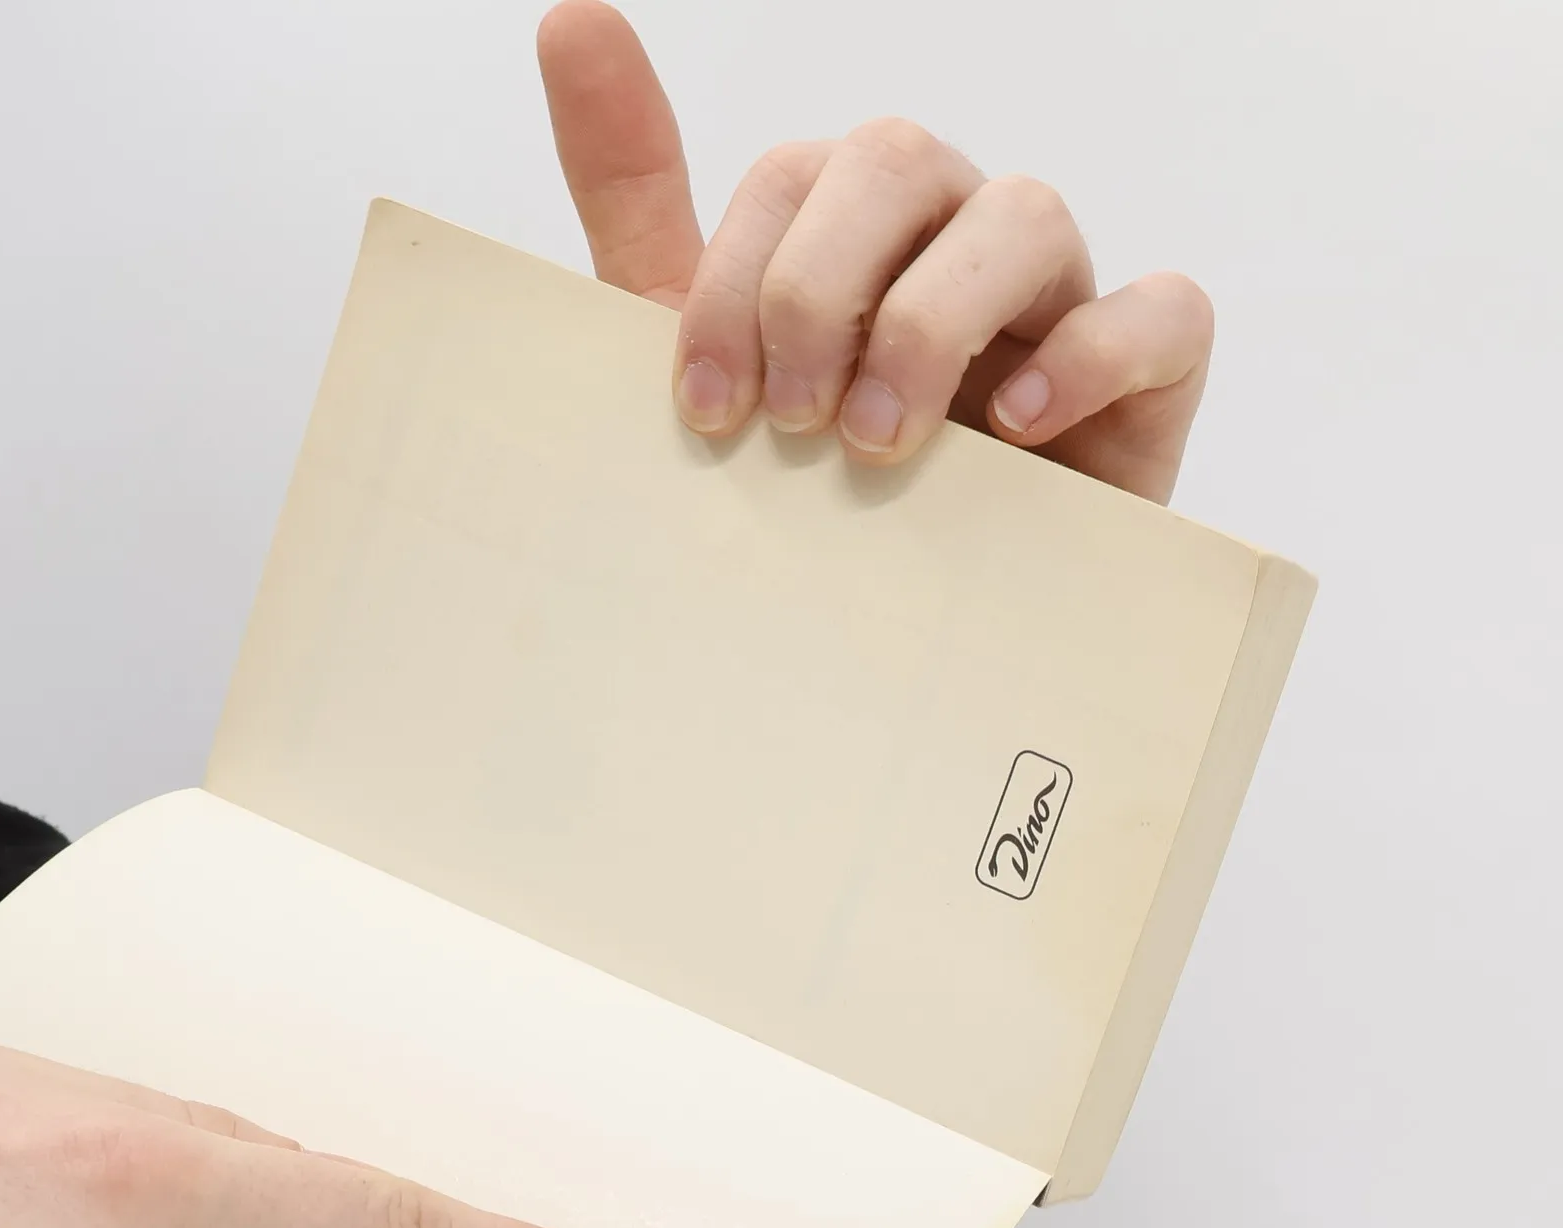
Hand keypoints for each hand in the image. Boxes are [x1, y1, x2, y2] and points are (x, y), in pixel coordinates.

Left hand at [537, 1, 1211, 502]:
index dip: (734, 279)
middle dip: (818, 288)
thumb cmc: (806, 511)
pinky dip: (1095, 353)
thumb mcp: (704, 372)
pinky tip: (1019, 424)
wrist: (898, 655)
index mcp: (846, 241)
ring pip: (1023, 214)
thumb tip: (569, 17)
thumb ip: (638, 205)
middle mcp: (946, 248)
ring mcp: (1050, 305)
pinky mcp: (1146, 383)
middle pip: (895, 160)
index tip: (704, 411)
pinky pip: (1166, 313)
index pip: (791, 177)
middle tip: (787, 424)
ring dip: (930, 323)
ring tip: (878, 443)